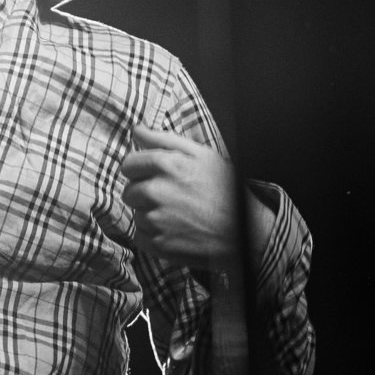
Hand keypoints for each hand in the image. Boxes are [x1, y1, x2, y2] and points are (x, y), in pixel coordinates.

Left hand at [119, 125, 250, 269]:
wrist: (246, 232)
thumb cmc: (226, 190)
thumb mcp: (202, 155)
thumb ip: (163, 139)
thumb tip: (136, 130)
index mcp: (165, 165)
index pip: (128, 165)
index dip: (139, 171)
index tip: (152, 177)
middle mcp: (156, 191)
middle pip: (129, 191)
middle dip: (144, 194)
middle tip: (171, 198)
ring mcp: (156, 219)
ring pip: (136, 214)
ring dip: (150, 215)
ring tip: (177, 215)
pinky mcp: (159, 244)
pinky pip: (140, 236)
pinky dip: (153, 235)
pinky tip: (174, 231)